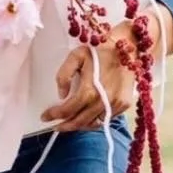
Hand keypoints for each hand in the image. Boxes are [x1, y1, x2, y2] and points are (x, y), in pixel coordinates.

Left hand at [40, 12, 162, 132]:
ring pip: (93, 124)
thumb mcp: (76, 55)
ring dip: (80, 126)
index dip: (54, 115)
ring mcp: (115, 105)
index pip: (67, 110)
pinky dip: (95, 120)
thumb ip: (64, 75)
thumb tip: (62, 94)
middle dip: (65, 126)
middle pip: (79, 122)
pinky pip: (106, 119)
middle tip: (55, 126)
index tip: (45, 117)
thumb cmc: (100, 50)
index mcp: (89, 90)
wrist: (127, 47)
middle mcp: (103, 102)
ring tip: (70, 122)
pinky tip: (88, 115)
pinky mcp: (124, 104)